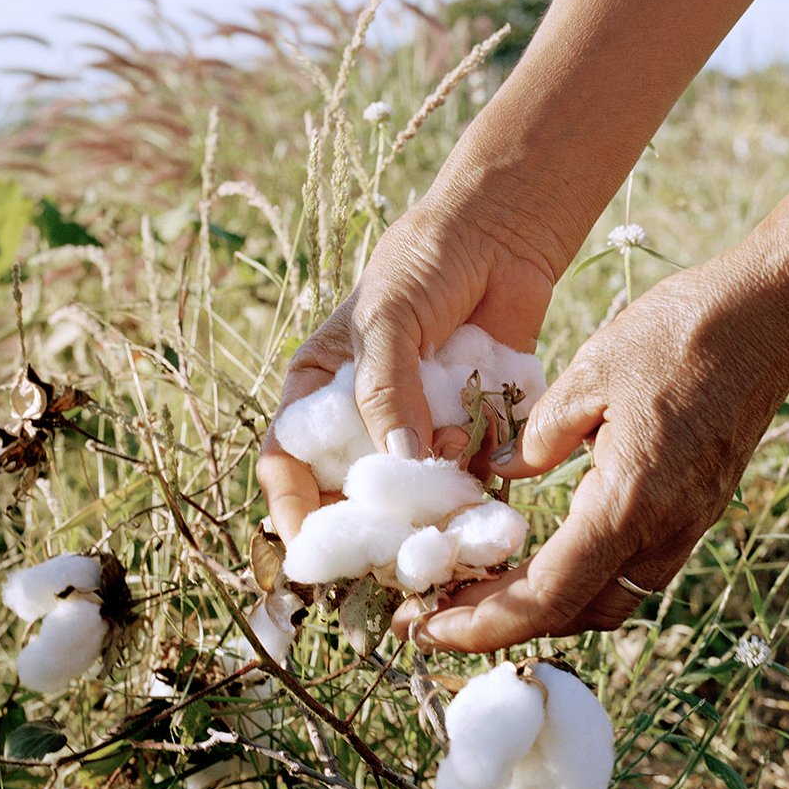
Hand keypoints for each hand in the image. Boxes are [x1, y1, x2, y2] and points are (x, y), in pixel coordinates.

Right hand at [258, 194, 559, 542]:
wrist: (499, 237)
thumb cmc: (424, 265)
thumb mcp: (387, 320)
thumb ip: (385, 391)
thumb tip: (399, 462)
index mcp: (317, 391)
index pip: (288, 463)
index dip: (292, 509)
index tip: (309, 547)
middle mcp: (363, 420)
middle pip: (350, 494)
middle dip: (368, 524)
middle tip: (388, 550)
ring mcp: (417, 428)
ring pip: (411, 494)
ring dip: (427, 504)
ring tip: (447, 493)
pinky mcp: (468, 430)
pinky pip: (465, 475)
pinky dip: (472, 483)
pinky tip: (480, 463)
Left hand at [394, 239, 788, 651]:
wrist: (773, 313)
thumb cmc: (680, 332)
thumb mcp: (588, 374)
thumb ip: (537, 436)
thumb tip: (501, 473)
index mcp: (629, 502)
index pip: (546, 597)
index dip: (483, 624)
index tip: (429, 629)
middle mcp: (664, 531)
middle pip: (576, 613)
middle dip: (504, 623)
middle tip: (440, 609)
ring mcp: (689, 525)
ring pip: (609, 599)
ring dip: (547, 605)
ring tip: (484, 583)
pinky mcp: (698, 509)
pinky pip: (633, 568)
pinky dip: (581, 576)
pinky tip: (544, 548)